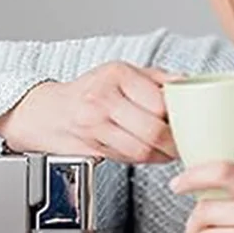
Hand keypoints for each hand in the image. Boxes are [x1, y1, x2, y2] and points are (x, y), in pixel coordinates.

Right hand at [0, 63, 180, 163]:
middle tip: (182, 142)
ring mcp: (94, 126)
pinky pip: (127, 159)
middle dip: (174, 142)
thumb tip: (188, 84)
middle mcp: (102, 99)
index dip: (179, 116)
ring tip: (169, 149)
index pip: (160, 102)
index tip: (188, 121)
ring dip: (161, 154)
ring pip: (141, 150)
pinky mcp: (91, 148)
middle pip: (153, 130)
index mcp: (116, 74)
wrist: (45, 113)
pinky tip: (149, 153)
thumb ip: (155, 78)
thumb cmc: (87, 92)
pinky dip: (144, 160)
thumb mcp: (120, 72)